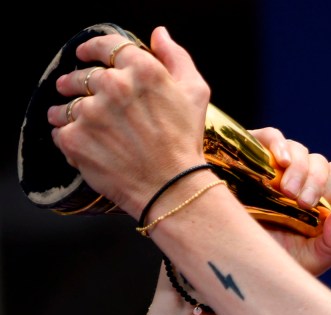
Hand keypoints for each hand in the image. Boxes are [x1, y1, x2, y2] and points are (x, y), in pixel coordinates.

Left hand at [48, 27, 209, 219]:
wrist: (173, 189)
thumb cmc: (186, 143)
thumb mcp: (195, 94)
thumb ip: (176, 58)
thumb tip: (159, 35)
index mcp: (142, 70)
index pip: (107, 46)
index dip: (93, 49)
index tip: (85, 54)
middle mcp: (113, 86)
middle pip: (82, 75)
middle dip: (78, 83)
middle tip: (81, 94)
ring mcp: (90, 112)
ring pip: (66, 104)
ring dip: (69, 112)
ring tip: (83, 126)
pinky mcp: (74, 138)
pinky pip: (60, 132)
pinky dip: (69, 138)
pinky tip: (87, 146)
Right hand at [250, 127, 330, 276]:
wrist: (220, 256)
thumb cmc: (265, 260)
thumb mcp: (310, 261)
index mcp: (316, 202)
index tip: (319, 207)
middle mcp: (297, 181)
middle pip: (321, 162)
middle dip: (316, 181)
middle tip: (302, 203)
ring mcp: (274, 167)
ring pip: (300, 150)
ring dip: (299, 168)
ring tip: (285, 191)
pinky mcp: (249, 154)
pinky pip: (272, 137)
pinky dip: (279, 145)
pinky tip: (280, 161)